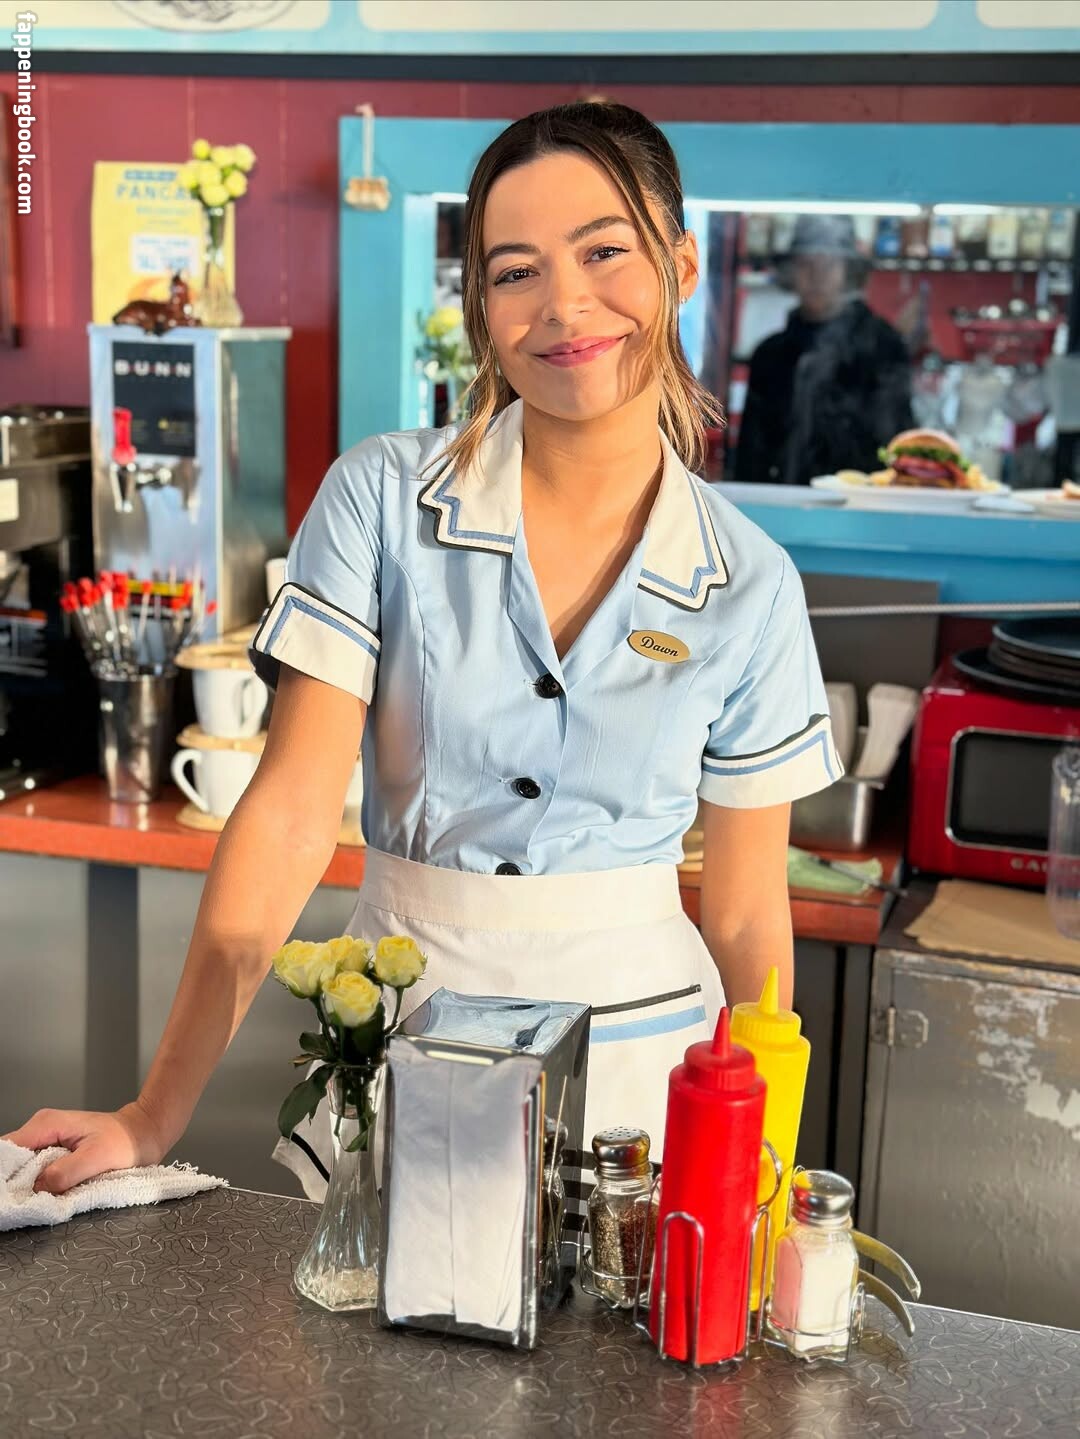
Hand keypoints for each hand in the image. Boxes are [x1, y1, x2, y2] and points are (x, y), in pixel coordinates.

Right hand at [0, 1100, 169, 1195]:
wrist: (143, 1134)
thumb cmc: (126, 1141)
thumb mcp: (98, 1158)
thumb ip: (66, 1172)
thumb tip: (38, 1187)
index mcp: (47, 1124)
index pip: (8, 1148)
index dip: (5, 1173)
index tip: (9, 1196)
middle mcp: (42, 1129)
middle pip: (11, 1160)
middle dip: (14, 1183)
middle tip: (24, 1204)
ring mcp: (47, 1141)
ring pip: (21, 1168)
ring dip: (26, 1186)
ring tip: (37, 1202)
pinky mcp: (54, 1153)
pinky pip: (35, 1171)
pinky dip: (38, 1185)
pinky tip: (47, 1196)